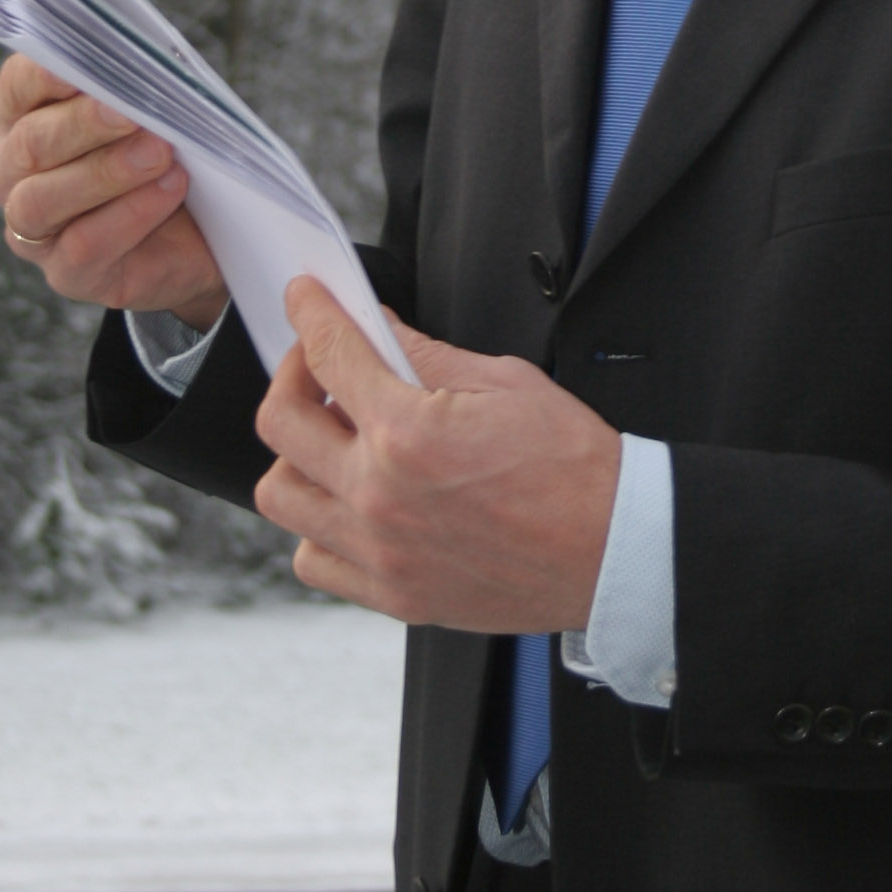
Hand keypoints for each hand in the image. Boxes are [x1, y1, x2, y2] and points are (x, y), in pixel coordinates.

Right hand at [0, 53, 227, 328]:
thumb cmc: (167, 153)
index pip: (17, 86)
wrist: (203, 233)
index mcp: (24, 116)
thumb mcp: (153, 112)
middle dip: (83, 124)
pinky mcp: (65, 272)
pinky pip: (83, 244)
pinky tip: (169, 189)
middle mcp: (14, 172)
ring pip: (43, 199)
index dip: (44, 74)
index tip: (82, 65)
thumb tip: (139, 68)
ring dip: (106, 172)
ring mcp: (32, 228)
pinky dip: (130, 214)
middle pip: (30, 143)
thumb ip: (134, 88)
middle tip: (133, 112)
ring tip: (160, 153)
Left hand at [253, 278, 621, 631]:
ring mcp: (379, 551)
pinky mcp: (392, 593)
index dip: (309, 312)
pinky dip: (317, 524)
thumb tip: (378, 327)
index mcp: (406, 432)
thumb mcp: (502, 380)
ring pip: (280, 495)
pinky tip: (349, 499)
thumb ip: (425, 352)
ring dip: (296, 453)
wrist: (611, 547)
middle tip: (318, 362)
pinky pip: (312, 558)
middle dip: (292, 374)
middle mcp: (378, 495)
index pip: (329, 353)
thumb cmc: (571, 466)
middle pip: (280, 421)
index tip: (304, 298)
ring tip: (332, 436)